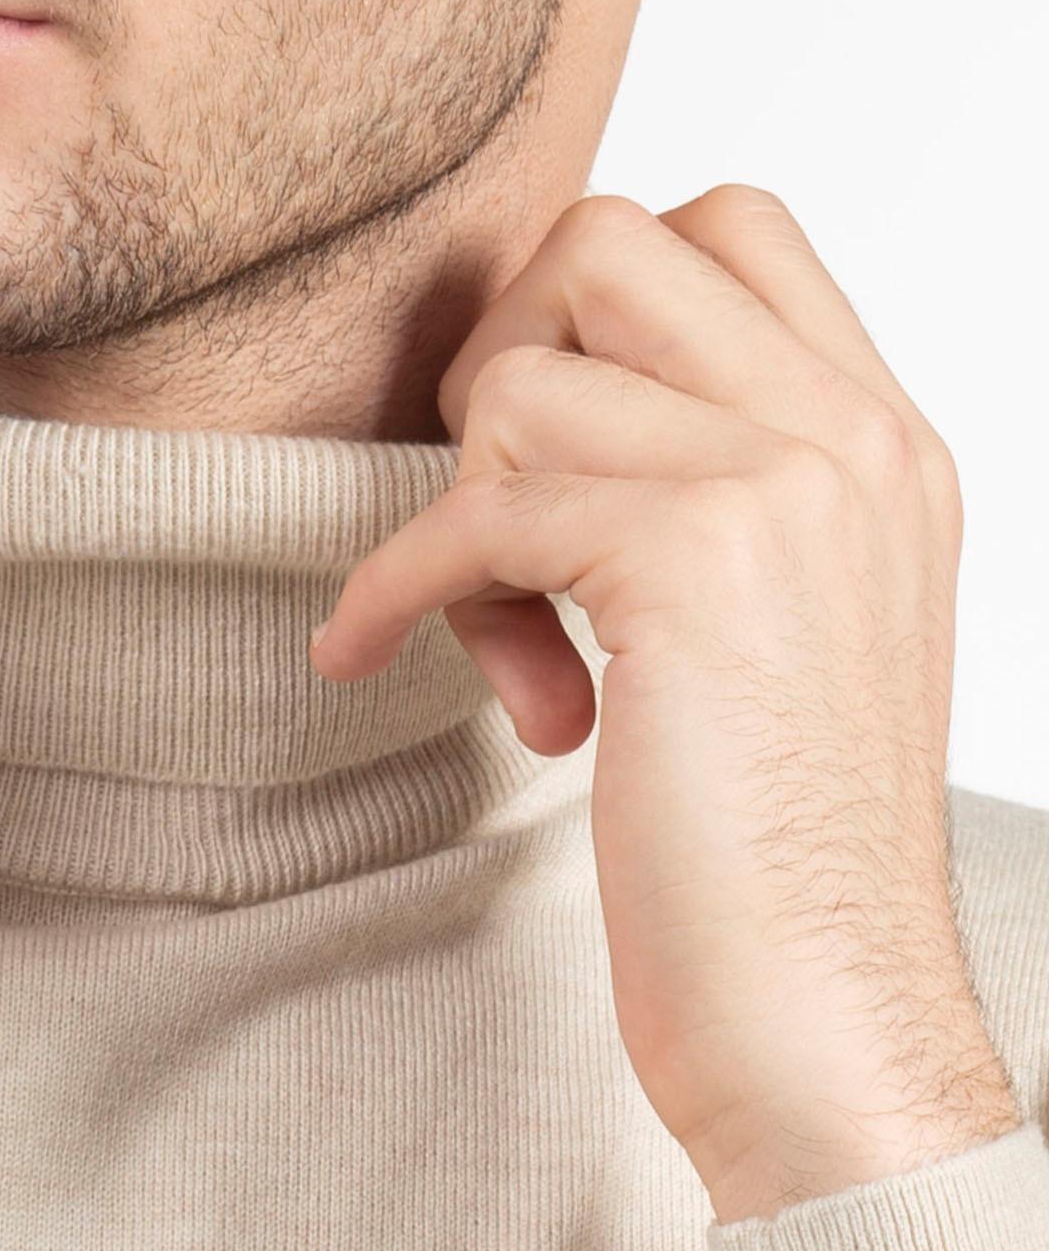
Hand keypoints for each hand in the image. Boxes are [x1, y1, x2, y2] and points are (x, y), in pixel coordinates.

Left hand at [308, 187, 1020, 1219]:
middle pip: (610, 240)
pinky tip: (368, 648)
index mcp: (882, 436)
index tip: (557, 423)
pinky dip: (394, 581)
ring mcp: (788, 485)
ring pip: (522, 377)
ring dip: (461, 501)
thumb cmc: (771, 842)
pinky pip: (473, 507)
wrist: (830, 1029)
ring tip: (500, 634)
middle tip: (503, 493)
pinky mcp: (694, 561)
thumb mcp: (779, 611)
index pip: (728, 222)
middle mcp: (853, 435)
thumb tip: (531, 374)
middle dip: (509, 348)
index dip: (594, 294)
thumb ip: (705, 471)